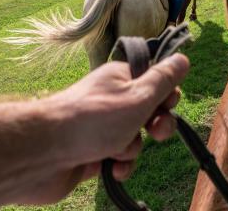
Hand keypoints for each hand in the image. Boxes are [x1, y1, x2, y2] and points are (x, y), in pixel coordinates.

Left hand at [14, 54, 189, 204]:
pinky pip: (118, 158)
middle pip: (149, 111)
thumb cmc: (92, 120)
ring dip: (132, 148)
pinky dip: (119, 164)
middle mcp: (112, 99)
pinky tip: (112, 168)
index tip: (168, 104)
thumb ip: (163, 81)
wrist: (44, 153)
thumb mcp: (138, 97)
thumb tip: (183, 58)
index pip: (155, 80)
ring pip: (135, 138)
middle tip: (154, 131)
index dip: (167, 94)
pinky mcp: (93, 150)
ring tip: (117, 151)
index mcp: (121, 78)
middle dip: (156, 125)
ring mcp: (102, 126)